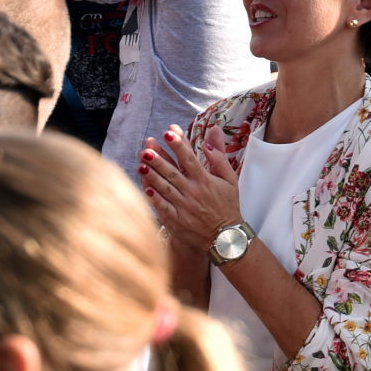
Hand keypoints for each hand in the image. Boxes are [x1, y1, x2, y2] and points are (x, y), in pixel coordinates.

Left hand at [139, 125, 240, 256]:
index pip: (190, 159)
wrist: (225, 237)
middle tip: (146, 146)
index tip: (168, 132)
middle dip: (159, 158)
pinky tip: (145, 186)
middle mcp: (193, 192)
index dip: (179, 145)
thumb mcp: (230, 179)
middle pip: (173, 172)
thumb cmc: (227, 205)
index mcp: (205, 180)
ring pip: (165, 187)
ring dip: (152, 174)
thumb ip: (219, 156)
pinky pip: (163, 207)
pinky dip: (154, 197)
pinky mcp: (176, 221)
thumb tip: (213, 133)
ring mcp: (184, 207)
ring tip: (141, 162)